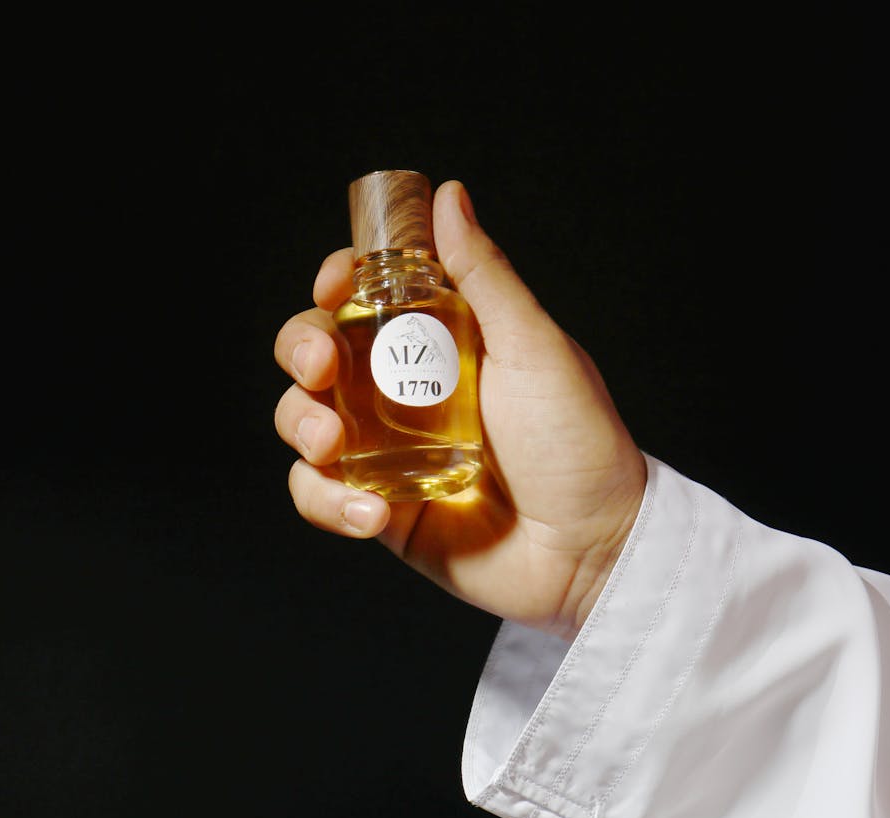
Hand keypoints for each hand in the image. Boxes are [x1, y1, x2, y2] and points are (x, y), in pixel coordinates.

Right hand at [274, 180, 646, 639]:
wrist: (591, 550)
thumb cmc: (578, 443)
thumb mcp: (534, 347)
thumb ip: (484, 276)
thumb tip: (448, 195)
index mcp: (441, 341)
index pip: (365, 296)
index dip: (336, 283)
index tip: (336, 286)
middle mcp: (405, 390)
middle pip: (314, 351)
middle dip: (299, 348)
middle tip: (318, 366)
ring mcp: (386, 451)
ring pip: (300, 418)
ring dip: (298, 422)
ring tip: (332, 443)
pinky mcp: (379, 509)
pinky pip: (318, 494)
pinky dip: (325, 501)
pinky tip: (370, 513)